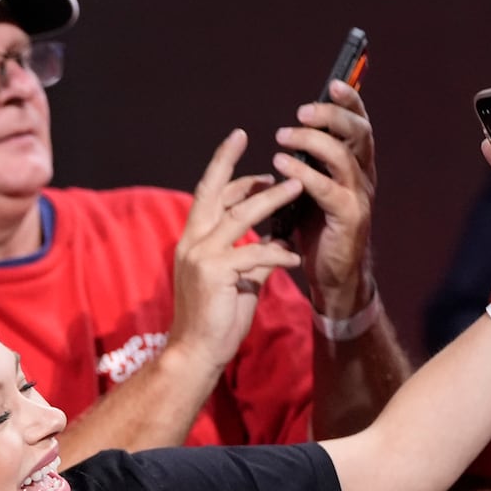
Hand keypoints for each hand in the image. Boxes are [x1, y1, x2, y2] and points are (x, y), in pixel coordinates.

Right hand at [169, 129, 304, 371]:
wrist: (196, 353)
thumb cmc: (216, 320)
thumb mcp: (239, 281)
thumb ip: (255, 258)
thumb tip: (276, 240)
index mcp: (193, 242)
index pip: (206, 195)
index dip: (224, 169)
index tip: (240, 144)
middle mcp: (192, 243)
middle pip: (213, 192)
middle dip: (229, 162)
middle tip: (251, 136)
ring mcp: (201, 256)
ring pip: (240, 216)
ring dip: (271, 200)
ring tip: (298, 185)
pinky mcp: (215, 272)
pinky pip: (254, 253)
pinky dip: (277, 252)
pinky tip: (294, 255)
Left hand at [271, 79, 377, 317]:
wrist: (333, 277)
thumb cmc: (319, 232)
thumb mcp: (313, 191)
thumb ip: (308, 165)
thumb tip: (289, 135)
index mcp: (355, 166)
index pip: (358, 125)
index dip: (350, 102)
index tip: (332, 83)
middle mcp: (362, 177)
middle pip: (357, 134)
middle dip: (332, 116)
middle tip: (303, 111)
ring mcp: (358, 197)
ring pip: (343, 157)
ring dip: (313, 142)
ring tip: (283, 135)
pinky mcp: (348, 219)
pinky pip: (328, 190)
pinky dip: (304, 175)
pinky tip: (283, 166)